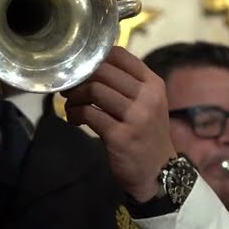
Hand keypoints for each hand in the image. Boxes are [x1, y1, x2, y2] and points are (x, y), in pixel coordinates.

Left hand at [63, 47, 177, 201]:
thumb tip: (91, 67)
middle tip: (69, 89)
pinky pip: (89, 114)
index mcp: (153, 84)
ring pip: (94, 90)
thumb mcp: (148, 104)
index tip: (82, 69)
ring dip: (75, 97)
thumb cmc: (148, 134)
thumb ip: (127, 84)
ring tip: (71, 106)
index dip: (94, 58)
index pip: (120, 55)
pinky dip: (75, 114)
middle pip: (103, 71)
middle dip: (80, 78)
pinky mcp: (120, 136)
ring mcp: (135, 117)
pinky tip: (75, 119)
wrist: (158, 173)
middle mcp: (147, 97)